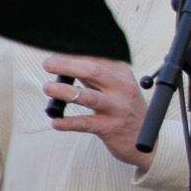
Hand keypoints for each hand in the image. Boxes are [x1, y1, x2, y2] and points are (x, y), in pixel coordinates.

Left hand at [41, 55, 151, 170]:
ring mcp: (117, 108)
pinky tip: (55, 121)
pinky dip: (68, 122)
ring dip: (65, 91)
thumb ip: (93, 76)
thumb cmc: (122, 108)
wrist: (143, 137)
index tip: (56, 53)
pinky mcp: (110, 128)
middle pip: (93, 72)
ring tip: (48, 87)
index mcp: (122, 74)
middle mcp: (122, 89)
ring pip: (89, 97)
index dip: (74, 54)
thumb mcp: (115, 87)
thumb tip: (64, 62)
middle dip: (68, 66)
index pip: (97, 58)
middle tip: (48, 64)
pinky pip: (85, 123)